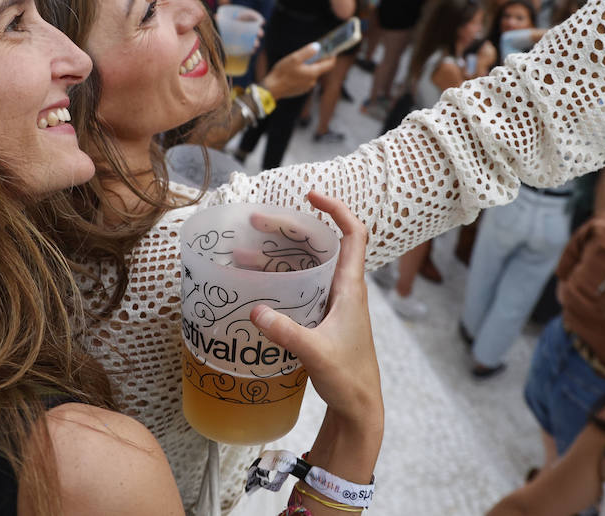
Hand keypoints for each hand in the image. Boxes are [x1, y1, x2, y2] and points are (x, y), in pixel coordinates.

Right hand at [250, 191, 380, 432]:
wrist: (359, 408)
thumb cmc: (348, 378)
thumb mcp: (316, 353)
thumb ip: (287, 331)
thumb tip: (255, 309)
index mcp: (351, 288)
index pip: (354, 235)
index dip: (337, 209)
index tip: (312, 196)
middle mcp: (344, 290)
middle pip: (322, 246)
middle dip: (292, 230)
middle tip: (260, 223)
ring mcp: (334, 305)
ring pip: (308, 268)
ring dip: (279, 258)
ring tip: (244, 254)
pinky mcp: (324, 321)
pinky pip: (301, 290)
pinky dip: (280, 282)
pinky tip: (256, 288)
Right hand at [261, 43, 336, 99]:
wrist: (272, 89)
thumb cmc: (282, 73)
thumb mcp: (294, 59)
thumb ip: (307, 52)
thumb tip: (317, 46)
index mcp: (313, 73)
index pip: (330, 64)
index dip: (332, 56)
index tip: (331, 50)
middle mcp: (313, 81)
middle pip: (320, 68)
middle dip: (317, 60)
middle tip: (310, 52)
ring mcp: (307, 86)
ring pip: (311, 73)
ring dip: (308, 67)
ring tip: (298, 61)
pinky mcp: (301, 90)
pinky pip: (305, 79)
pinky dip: (303, 73)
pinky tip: (293, 71)